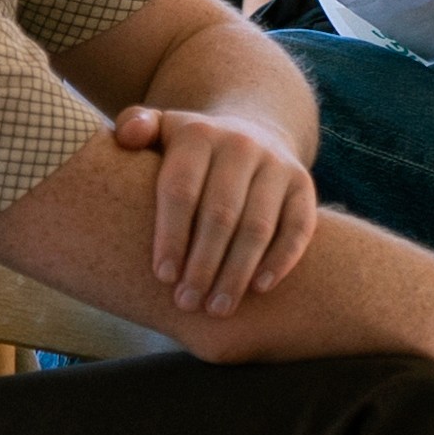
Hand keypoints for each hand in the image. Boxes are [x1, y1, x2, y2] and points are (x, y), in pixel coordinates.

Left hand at [111, 104, 319, 316]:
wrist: (249, 132)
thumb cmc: (188, 151)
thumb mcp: (160, 129)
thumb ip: (135, 126)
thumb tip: (130, 136)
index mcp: (199, 134)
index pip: (181, 190)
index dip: (171, 236)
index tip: (163, 277)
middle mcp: (241, 145)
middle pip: (220, 214)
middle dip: (202, 264)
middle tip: (186, 303)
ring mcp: (276, 164)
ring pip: (258, 227)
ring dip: (236, 273)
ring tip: (217, 309)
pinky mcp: (303, 184)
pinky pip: (297, 227)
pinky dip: (281, 260)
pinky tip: (259, 289)